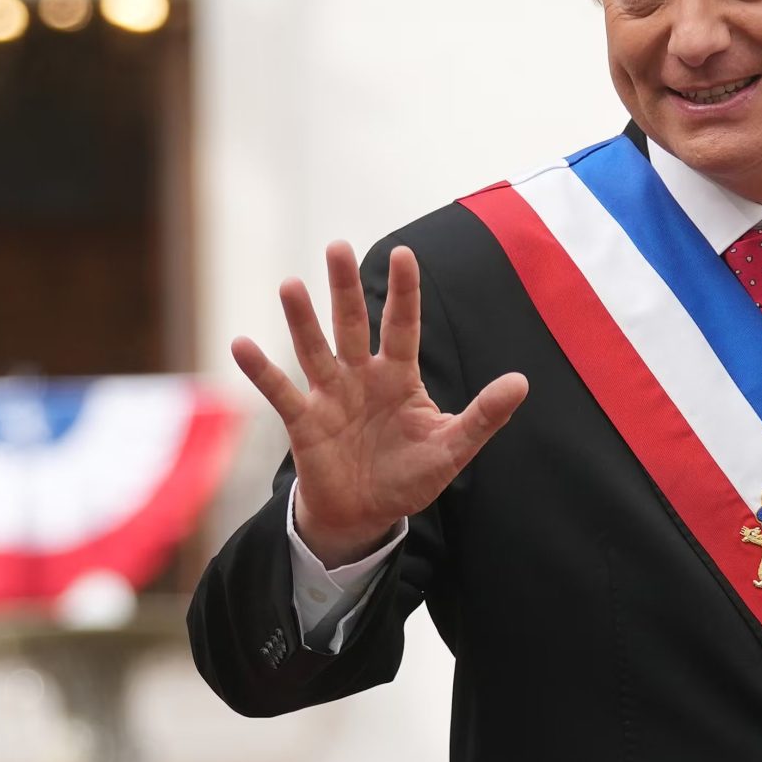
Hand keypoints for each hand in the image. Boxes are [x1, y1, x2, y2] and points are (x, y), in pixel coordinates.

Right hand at [230, 241, 528, 564]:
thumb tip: (520, 382)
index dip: (404, 292)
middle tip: (337, 246)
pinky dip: (260, 370)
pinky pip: (280, 391)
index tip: (406, 254)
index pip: (402, 325)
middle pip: (351, 323)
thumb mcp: (452, 449)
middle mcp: (360, 375)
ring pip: (314, 348)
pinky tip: (240, 344)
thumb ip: (483, 416)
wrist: (367, 515)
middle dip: (344, 287)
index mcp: (398, 375)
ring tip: (290, 284)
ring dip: (301, 319)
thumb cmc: (410, 476)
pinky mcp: (303, 422)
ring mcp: (329, 395)